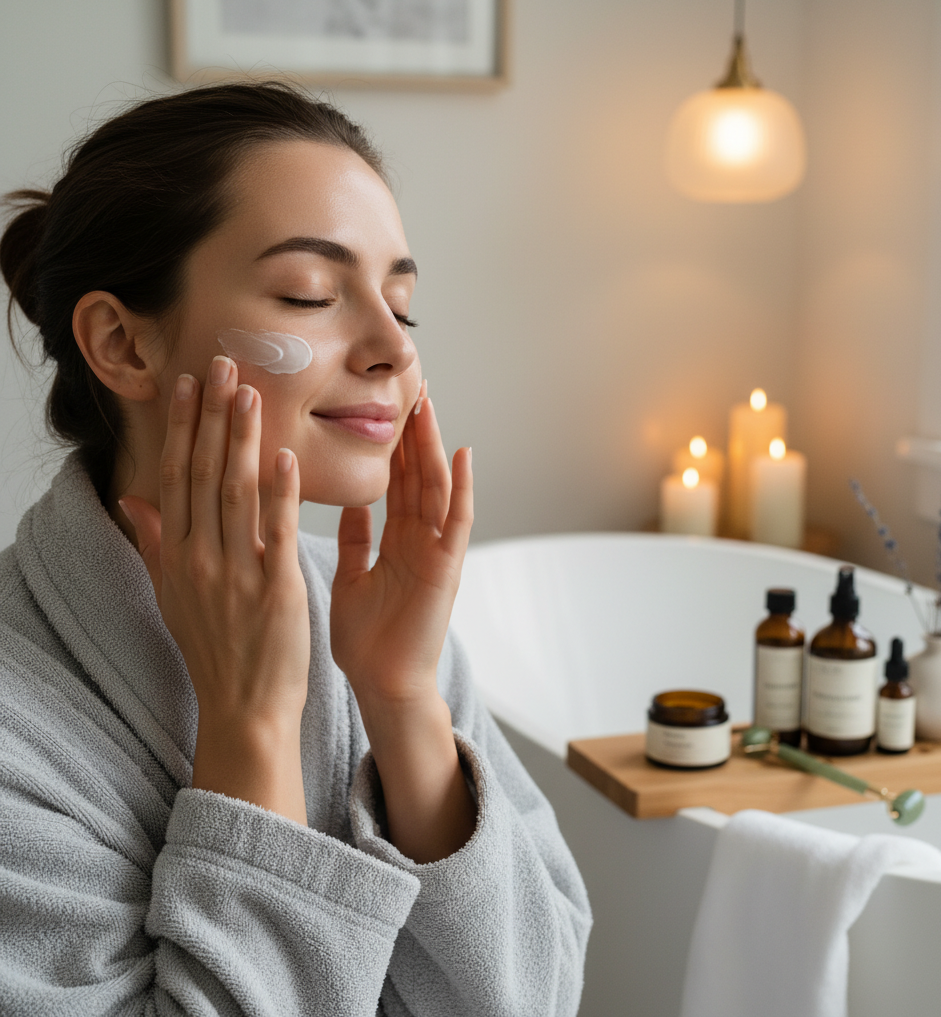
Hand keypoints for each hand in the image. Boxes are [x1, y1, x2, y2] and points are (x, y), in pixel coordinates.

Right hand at [120, 356, 309, 824]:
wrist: (243, 707)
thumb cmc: (214, 650)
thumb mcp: (173, 596)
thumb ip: (156, 543)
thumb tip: (132, 499)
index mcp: (177, 557)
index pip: (176, 478)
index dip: (182, 428)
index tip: (189, 385)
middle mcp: (200, 559)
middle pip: (202, 474)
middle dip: (211, 417)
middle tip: (221, 365)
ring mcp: (236, 573)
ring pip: (234, 493)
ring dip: (241, 440)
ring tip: (249, 392)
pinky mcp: (275, 588)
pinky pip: (275, 531)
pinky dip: (279, 493)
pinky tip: (284, 455)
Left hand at [330, 389, 472, 707]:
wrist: (382, 685)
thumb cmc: (367, 641)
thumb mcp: (351, 577)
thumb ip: (354, 540)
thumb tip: (349, 504)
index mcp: (395, 541)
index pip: (394, 481)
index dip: (390, 444)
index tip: (384, 406)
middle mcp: (419, 540)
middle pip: (416, 475)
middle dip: (413, 432)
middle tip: (410, 386)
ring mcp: (436, 552)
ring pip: (436, 488)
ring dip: (434, 446)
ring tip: (428, 405)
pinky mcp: (447, 568)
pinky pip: (456, 522)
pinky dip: (461, 489)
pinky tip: (461, 455)